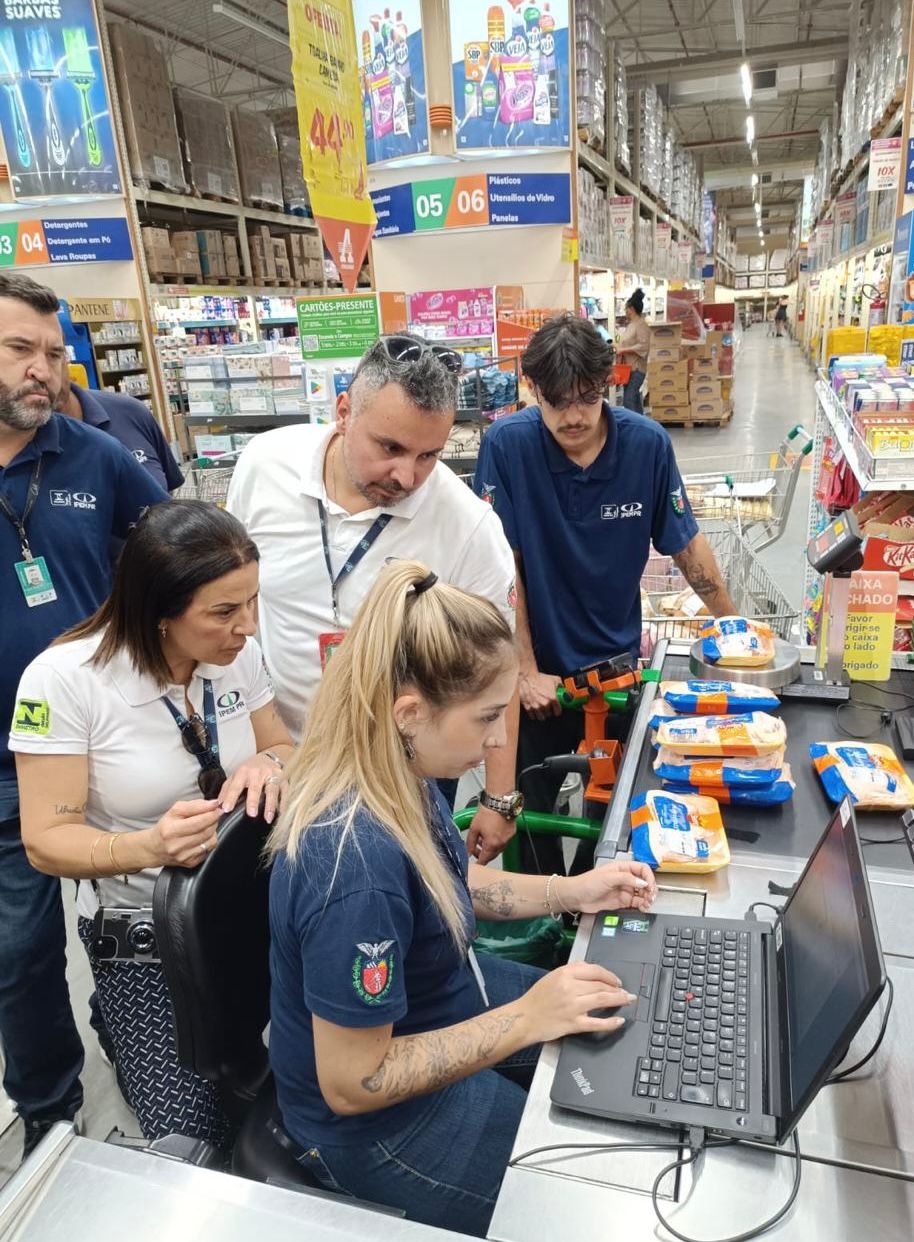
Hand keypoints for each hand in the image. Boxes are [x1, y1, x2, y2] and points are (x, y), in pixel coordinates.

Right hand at [142, 799, 222, 868]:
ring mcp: (184, 856)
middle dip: (214, 820)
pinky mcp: (191, 863)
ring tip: (205, 826)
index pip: (199, 821)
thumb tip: (213, 804)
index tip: (216, 806)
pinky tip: (201, 837)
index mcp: (171, 830)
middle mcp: (176, 845)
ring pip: (211, 840)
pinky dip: (209, 841)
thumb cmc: (165, 828)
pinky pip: (209, 849)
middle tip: (212, 814)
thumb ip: (194, 805)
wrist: (154, 848)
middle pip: (207, 830)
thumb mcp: (175, 811)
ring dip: (213, 830)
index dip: (212, 812)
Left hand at [217, 754, 285, 822]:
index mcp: (243, 772)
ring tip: (268, 818)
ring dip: (270, 805)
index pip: (236, 786)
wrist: (268, 758)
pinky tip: (281, 813)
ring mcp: (273, 775)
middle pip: (255, 788)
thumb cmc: (249, 770)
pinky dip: (284, 803)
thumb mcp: (235, 776)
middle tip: (251, 814)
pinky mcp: (284, 780)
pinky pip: (285, 792)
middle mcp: (258, 773)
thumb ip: (226, 790)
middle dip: (253, 801)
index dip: (231, 797)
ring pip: (272, 790)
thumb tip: (217, 805)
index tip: (226, 809)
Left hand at [466, 805, 515, 864]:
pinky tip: (492, 833)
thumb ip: (470, 843)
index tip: (475, 864)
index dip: (478, 863)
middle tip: (476, 849)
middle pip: (492, 855)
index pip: (484, 860)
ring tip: (483, 838)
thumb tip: (468, 852)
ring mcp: (508, 838)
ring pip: (498, 849)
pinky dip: (497, 841)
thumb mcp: (474, 829)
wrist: (498, 802)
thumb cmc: (486, 813)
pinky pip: (504, 841)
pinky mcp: (512, 833)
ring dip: (490, 847)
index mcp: (492, 844)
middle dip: (483, 854)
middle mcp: (502, 844)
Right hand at [518, 961, 636, 1042]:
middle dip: (618, 989)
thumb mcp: (552, 976)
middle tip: (627, 992)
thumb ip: (572, 971)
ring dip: (619, 1000)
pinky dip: (610, 1022)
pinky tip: (619, 1021)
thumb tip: (593, 970)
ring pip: (602, 1000)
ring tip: (627, 1000)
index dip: (610, 975)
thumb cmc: (537, 998)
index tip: (617, 981)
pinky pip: (597, 1023)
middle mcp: (570, 988)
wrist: (524, 1018)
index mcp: (564, 973)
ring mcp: (573, 1006)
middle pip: (601, 986)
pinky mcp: (573, 1024)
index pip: (595, 970)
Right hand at [519, 668, 561, 719]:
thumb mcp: (555, 679)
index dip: (557, 711)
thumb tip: (565, 691)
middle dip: (549, 711)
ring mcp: (536, 707)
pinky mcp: (528, 707)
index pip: (558, 712)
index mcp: (553, 698)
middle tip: (547, 706)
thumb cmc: (540, 678)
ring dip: (541, 714)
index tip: (556, 709)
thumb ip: (561, 687)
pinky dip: (533, 714)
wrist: (527, 677)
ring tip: (541, 709)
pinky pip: (533, 716)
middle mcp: (545, 704)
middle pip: (549, 715)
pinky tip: (534, 708)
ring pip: (541, 717)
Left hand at [563, 860, 656, 914]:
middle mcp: (625, 879)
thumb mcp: (608, 877)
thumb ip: (627, 879)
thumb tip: (642, 882)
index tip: (650, 885)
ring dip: (648, 898)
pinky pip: (637, 903)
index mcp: (622, 868)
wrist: (577, 897)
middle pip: (645, 882)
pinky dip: (643, 905)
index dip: (648, 876)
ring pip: (643, 893)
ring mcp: (624, 890)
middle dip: (650, 889)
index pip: (642, 869)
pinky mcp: (623, 902)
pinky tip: (643, 907)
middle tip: (650, 896)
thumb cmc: (588, 883)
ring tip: (647, 903)